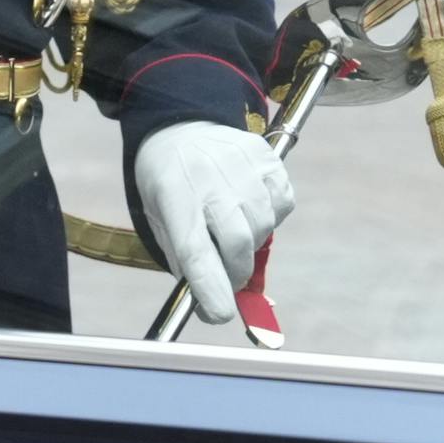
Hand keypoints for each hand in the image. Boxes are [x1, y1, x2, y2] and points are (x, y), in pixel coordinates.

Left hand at [132, 120, 295, 327]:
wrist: (180, 127)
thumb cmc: (168, 183)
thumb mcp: (160, 219)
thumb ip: (185, 260)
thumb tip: (214, 304)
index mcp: (173, 197)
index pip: (195, 250)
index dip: (211, 288)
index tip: (220, 315)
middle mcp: (208, 178)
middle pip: (237, 242)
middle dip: (236, 274)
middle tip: (229, 281)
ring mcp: (240, 163)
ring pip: (264, 225)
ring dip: (253, 244)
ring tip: (235, 232)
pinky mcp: (265, 156)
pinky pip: (283, 203)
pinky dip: (273, 217)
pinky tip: (252, 208)